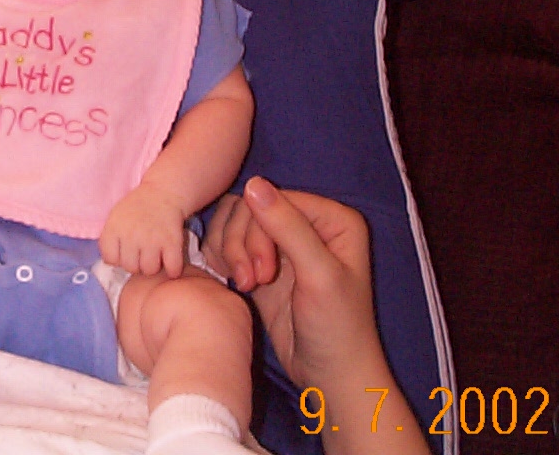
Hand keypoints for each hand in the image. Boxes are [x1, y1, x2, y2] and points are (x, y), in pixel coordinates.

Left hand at [99, 181, 189, 276]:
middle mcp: (131, 235)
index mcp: (114, 228)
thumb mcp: (115, 217)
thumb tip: (112, 264)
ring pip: (149, 270)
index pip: (110, 259)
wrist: (164, 192)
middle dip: (137, 263)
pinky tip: (171, 262)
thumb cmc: (138, 207)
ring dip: (153, 266)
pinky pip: (172, 269)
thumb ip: (110, 239)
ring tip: (156, 256)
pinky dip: (173, 270)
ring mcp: (152, 240)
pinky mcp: (172, 242)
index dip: (118, 258)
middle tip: (142, 253)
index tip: (125, 251)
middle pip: (130, 267)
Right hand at [208, 177, 380, 390]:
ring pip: (234, 223)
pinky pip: (228, 242)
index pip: (275, 199)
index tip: (262, 273)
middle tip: (250, 282)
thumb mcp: (317, 275)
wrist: (328, 376)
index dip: (258, 230)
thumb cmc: (336, 328)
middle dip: (242, 244)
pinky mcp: (261, 262)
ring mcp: (282, 243)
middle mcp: (307, 223)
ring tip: (243, 285)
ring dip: (230, 252)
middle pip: (250, 208)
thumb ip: (288, 228)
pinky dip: (222, 258)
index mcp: (332, 218)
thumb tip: (252, 183)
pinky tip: (231, 281)